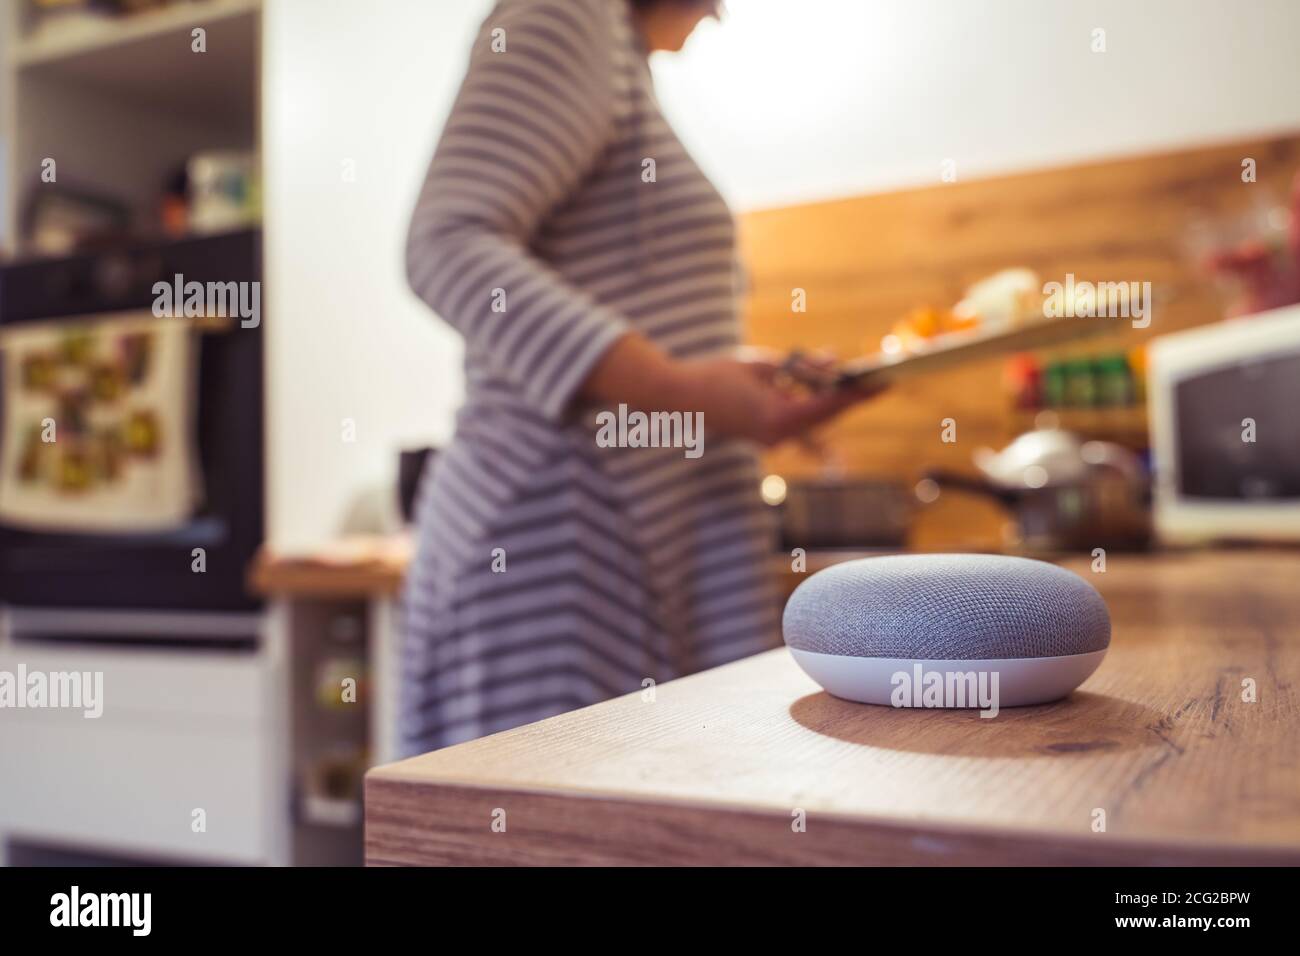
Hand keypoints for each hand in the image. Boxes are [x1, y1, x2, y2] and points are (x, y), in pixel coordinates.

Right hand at [675, 350, 887, 445]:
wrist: (679, 398)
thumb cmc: (716, 376)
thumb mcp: (763, 365)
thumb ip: (800, 367)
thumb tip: (833, 363)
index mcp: (778, 418)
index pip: (830, 406)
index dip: (858, 393)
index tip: (883, 383)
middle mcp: (778, 435)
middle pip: (826, 416)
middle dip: (848, 396)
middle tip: (876, 380)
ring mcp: (771, 440)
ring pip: (813, 419)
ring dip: (829, 398)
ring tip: (849, 378)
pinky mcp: (764, 436)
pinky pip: (797, 421)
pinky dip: (809, 403)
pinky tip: (817, 385)